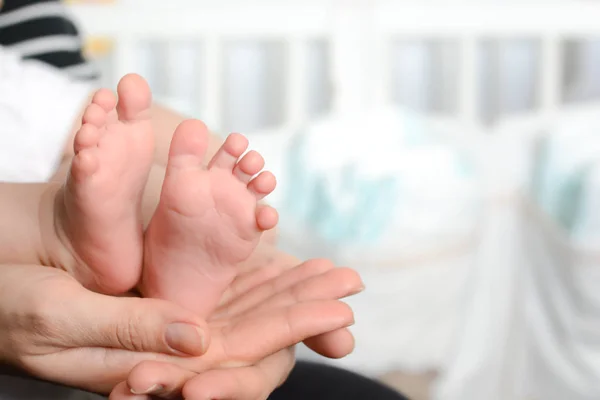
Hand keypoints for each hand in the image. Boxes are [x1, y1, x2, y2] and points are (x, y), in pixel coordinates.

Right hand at [0, 262, 359, 393]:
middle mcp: (169, 352)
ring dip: (287, 293)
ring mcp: (170, 327)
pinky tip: (283, 263)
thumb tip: (199, 341)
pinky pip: (219, 293)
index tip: (338, 310)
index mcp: (149, 366)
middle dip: (303, 310)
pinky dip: (254, 277)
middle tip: (351, 284)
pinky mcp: (164, 302)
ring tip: (332, 273)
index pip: (236, 357)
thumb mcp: (63, 317)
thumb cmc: (15, 308)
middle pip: (251, 335)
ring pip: (241, 312)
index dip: (290, 330)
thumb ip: (131, 331)